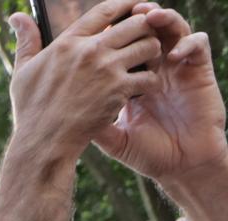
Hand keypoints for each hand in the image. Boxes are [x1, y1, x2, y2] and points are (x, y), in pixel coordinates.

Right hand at [8, 1, 169, 165]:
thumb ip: (26, 40)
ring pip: (149, 46)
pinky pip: (150, 76)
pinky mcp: (118, 91)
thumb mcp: (23, 71)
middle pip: (137, 22)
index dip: (127, 4)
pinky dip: (152, 82)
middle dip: (146, 29)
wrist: (42, 142)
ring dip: (153, 54)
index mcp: (68, 42)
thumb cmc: (31, 109)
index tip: (136, 8)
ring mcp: (106, 70)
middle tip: (144, 40)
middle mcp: (90, 50)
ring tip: (147, 63)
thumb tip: (15, 16)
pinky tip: (145, 88)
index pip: (107, 10)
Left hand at [93, 8, 226, 186]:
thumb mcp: (111, 138)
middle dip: (136, 16)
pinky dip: (186, 43)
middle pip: (145, 29)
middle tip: (127, 10)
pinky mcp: (199, 72)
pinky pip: (197, 45)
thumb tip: (60, 114)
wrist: (180, 167)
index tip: (97, 26)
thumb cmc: (147, 153)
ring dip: (162, 18)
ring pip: (172, 29)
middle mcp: (155, 66)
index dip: (112, 30)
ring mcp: (177, 67)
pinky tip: (171, 56)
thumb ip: (92, 122)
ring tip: (149, 16)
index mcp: (130, 76)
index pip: (120, 43)